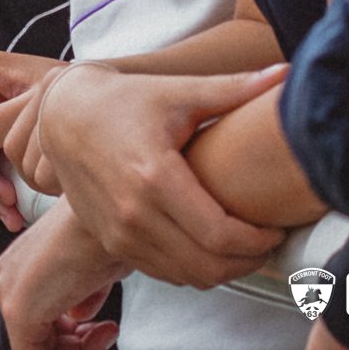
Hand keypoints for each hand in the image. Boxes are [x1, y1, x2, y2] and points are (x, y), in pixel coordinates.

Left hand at [0, 201, 124, 349]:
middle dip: (79, 343)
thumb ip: (78, 296)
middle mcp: (7, 280)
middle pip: (40, 336)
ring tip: (105, 330)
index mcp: (20, 267)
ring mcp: (10, 297)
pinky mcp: (19, 313)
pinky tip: (100, 336)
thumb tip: (78, 314)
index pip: (42, 320)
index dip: (75, 334)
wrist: (106, 220)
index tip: (101, 327)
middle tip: (105, 331)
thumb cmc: (103, 235)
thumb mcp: (91, 271)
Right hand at [29, 61, 287, 285]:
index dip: (258, 241)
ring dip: (221, 270)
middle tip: (265, 243)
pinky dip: (190, 269)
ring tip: (239, 246)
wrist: (61, 115)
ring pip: (187, 276)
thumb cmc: (123, 101)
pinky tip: (204, 247)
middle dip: (247, 261)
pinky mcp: (109, 239)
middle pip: (208, 265)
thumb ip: (232, 88)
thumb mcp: (177, 92)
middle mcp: (133, 211)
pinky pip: (162, 273)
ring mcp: (117, 231)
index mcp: (154, 175)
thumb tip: (287, 73)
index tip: (274, 229)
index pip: (221, 235)